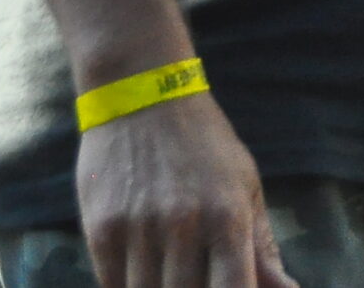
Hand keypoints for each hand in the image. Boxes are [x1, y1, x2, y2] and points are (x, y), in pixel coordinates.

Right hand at [76, 94, 295, 287]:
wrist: (142, 95)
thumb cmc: (205, 145)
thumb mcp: (245, 185)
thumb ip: (262, 247)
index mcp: (228, 216)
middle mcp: (184, 225)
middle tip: (196, 276)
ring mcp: (139, 229)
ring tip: (172, 272)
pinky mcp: (101, 231)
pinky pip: (113, 287)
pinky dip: (129, 287)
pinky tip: (143, 273)